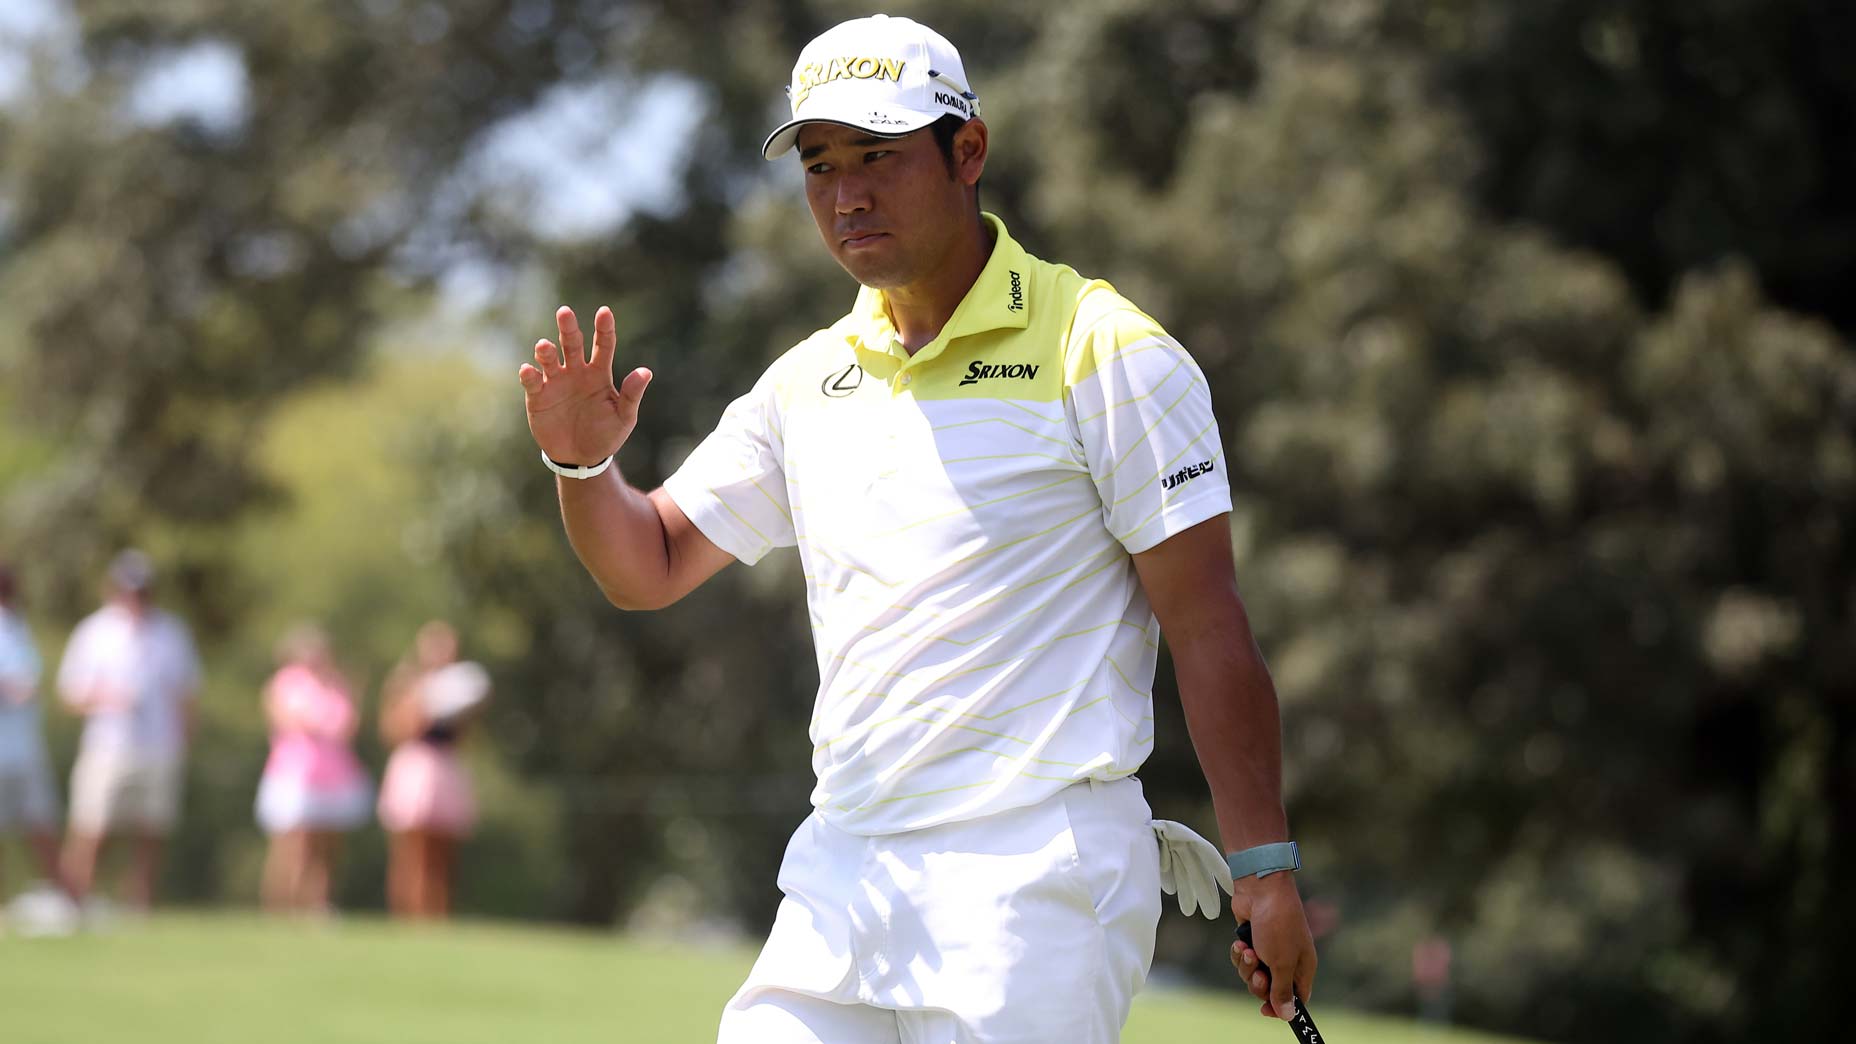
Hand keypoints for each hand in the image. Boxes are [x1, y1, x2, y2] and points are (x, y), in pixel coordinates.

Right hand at [518, 305, 652, 466]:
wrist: (581, 458)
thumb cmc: (606, 435)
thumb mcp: (624, 417)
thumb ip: (632, 395)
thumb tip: (646, 372)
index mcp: (599, 373)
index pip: (603, 345)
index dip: (604, 328)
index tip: (604, 312)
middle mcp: (576, 372)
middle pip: (572, 344)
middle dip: (568, 328)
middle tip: (564, 312)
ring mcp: (555, 382)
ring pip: (549, 359)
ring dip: (546, 351)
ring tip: (544, 346)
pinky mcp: (537, 396)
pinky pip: (532, 381)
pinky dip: (529, 375)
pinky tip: (529, 370)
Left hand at [1229, 873, 1316, 1020]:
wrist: (1260, 889)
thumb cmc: (1278, 924)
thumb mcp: (1281, 963)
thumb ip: (1282, 990)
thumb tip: (1289, 1016)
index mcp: (1303, 967)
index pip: (1296, 997)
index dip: (1281, 1007)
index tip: (1264, 1010)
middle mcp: (1287, 960)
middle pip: (1270, 989)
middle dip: (1258, 983)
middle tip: (1257, 972)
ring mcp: (1269, 949)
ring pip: (1252, 974)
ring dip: (1246, 966)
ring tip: (1248, 950)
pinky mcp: (1252, 939)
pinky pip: (1242, 959)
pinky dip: (1239, 953)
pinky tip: (1241, 942)